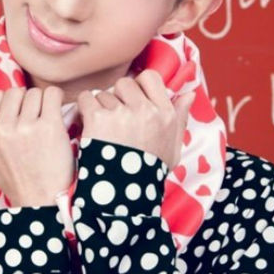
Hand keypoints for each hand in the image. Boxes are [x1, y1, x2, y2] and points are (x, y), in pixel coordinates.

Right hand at [0, 86, 74, 206]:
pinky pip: (52, 94)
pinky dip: (56, 100)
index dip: (9, 106)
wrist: (39, 198)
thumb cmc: (12, 176)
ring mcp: (25, 127)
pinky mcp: (49, 126)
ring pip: (34, 93)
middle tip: (32, 123)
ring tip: (43, 124)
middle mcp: (1, 129)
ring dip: (41, 104)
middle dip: (24, 103)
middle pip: (15, 92)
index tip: (17, 120)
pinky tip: (56, 116)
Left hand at [77, 69, 194, 169]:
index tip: (132, 99)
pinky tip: (87, 124)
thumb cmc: (150, 172)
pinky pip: (86, 99)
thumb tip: (188, 94)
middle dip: (117, 96)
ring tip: (102, 129)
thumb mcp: (173, 148)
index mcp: (165, 113)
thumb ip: (181, 119)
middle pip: (124, 83)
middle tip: (115, 116)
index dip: (139, 86)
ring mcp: (121, 113)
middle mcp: (145, 110)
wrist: (125, 195)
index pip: (150, 78)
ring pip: (104, 93)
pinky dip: (84, 109)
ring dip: (100, 107)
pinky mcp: (99, 119)